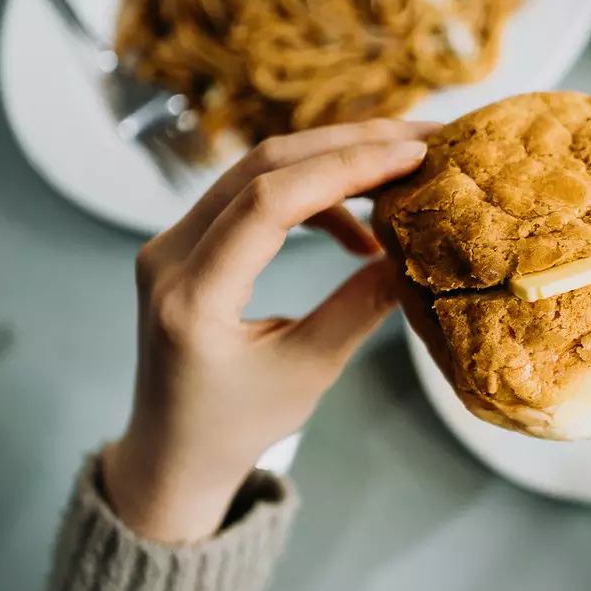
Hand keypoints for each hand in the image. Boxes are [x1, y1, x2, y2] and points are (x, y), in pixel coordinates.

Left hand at [102, 119, 436, 542]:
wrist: (173, 450)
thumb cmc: (237, 425)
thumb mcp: (308, 371)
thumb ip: (361, 307)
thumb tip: (420, 251)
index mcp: (192, 298)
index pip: (267, 202)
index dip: (344, 168)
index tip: (412, 156)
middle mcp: (168, 256)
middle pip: (261, 166)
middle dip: (347, 145)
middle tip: (422, 140)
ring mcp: (170, 242)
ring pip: (256, 170)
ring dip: (331, 163)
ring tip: (400, 174)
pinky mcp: (186, 241)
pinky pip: (251, 192)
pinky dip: (309, 194)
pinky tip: (357, 227)